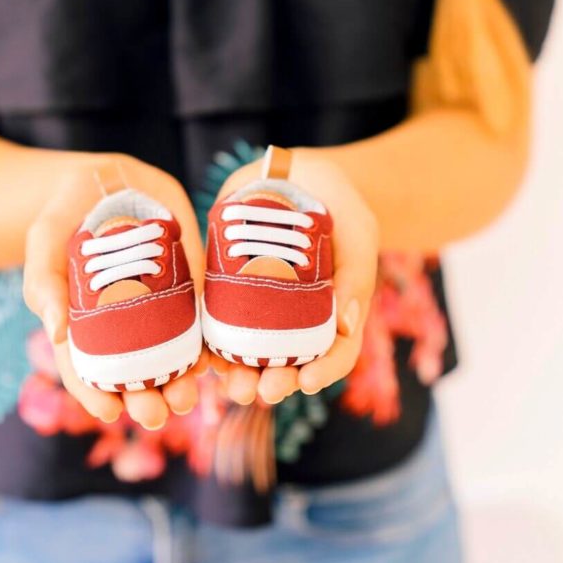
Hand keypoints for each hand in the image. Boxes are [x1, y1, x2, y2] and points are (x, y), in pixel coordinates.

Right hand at [23, 153, 205, 429]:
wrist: (109, 180)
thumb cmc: (65, 215)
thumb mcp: (44, 242)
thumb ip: (45, 283)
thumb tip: (57, 333)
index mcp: (82, 325)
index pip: (86, 371)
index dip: (95, 396)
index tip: (109, 413)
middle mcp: (121, 325)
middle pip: (133, 373)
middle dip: (146, 399)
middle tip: (157, 414)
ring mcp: (158, 308)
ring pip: (170, 356)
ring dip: (180, 382)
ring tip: (188, 397)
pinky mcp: (189, 287)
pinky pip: (201, 322)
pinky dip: (208, 345)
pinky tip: (214, 362)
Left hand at [209, 149, 379, 404]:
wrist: (296, 171)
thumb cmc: (338, 202)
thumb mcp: (358, 231)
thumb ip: (356, 273)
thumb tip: (344, 326)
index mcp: (335, 311)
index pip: (336, 353)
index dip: (325, 372)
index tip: (307, 381)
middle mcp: (297, 317)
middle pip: (290, 362)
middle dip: (275, 382)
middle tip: (264, 390)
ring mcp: (261, 305)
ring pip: (251, 352)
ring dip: (240, 374)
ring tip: (232, 385)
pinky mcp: (228, 287)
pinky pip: (217, 322)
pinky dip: (211, 344)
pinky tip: (204, 357)